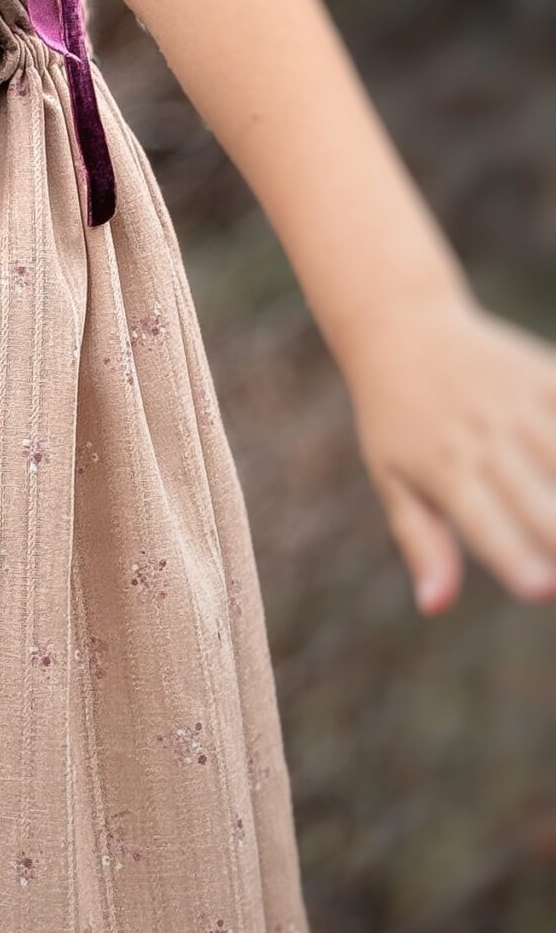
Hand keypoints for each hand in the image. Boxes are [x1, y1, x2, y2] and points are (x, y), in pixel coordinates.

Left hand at [340, 290, 555, 612]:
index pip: (483, 521)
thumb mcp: (392, 477)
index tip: (544, 591)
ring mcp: (518, 403)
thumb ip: (420, 542)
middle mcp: (484, 437)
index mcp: (444, 468)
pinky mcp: (544, 374)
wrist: (400, 325)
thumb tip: (433, 606)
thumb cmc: (396, 417)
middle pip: (539, 495)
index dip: (515, 557)